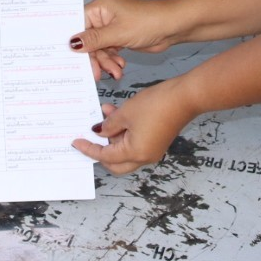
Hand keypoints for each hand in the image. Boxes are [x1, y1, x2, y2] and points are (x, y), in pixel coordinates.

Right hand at [70, 0, 179, 79]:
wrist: (173, 26)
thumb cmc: (148, 21)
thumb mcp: (118, 33)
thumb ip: (94, 40)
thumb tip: (71, 43)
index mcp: (99, 7)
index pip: (79, 25)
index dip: (75, 42)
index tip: (73, 60)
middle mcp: (103, 16)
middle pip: (89, 40)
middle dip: (95, 58)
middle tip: (97, 74)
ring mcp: (112, 27)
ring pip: (100, 49)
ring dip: (106, 62)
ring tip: (117, 71)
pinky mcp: (120, 37)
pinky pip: (109, 51)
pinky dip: (113, 60)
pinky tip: (120, 66)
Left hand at [72, 80, 193, 174]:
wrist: (183, 98)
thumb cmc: (156, 105)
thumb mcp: (125, 112)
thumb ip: (109, 125)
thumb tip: (100, 132)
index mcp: (135, 154)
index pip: (105, 157)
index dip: (89, 149)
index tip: (76, 142)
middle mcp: (144, 157)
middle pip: (115, 162)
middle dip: (101, 150)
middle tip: (88, 137)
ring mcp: (151, 150)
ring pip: (124, 149)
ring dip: (112, 135)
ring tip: (104, 113)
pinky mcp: (156, 140)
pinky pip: (134, 141)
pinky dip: (123, 130)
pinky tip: (116, 112)